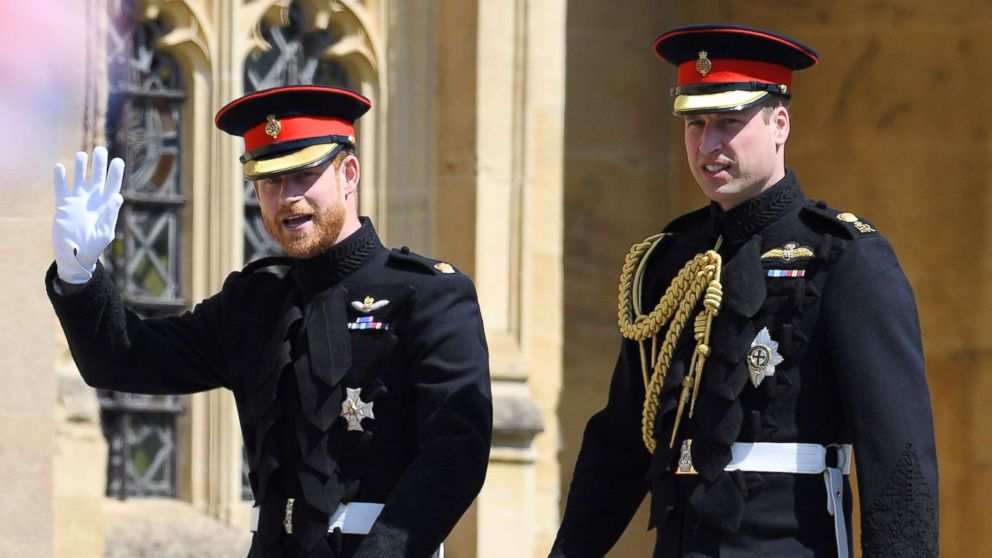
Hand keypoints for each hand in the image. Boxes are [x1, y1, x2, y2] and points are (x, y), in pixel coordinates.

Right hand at [52, 147, 124, 283]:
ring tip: (82, 154)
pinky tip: (60, 167)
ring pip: (79, 179)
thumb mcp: (105, 232)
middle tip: (100, 150)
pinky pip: (62, 188)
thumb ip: (110, 215)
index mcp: (106, 206)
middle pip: (97, 177)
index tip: (117, 161)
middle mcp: (93, 200)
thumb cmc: (94, 247)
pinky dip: (61, 178)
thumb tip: (117, 197)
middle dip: (99, 164)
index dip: (115, 174)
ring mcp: (78, 201)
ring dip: (80, 167)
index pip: (112, 186)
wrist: (75, 256)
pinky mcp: (63, 205)